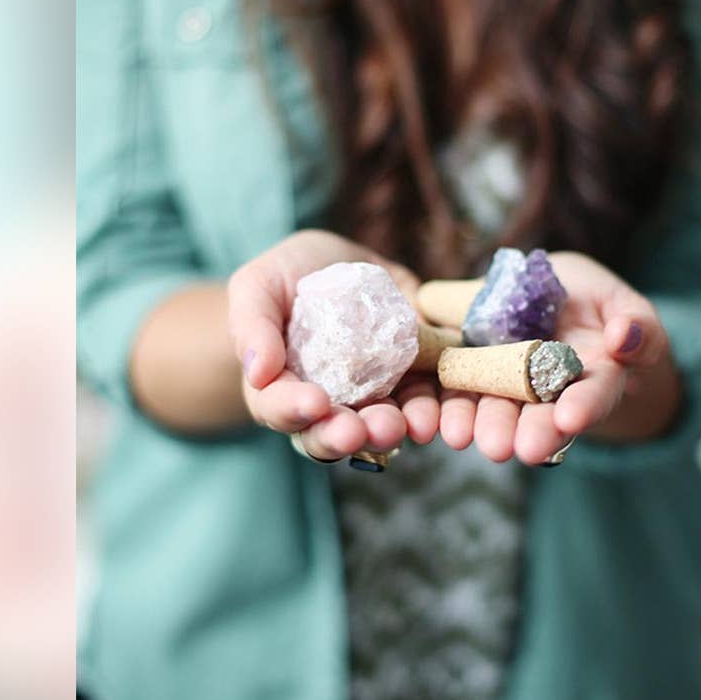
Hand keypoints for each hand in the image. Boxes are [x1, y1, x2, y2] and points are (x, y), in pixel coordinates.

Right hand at [227, 230, 440, 459]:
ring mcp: (376, 396)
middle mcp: (331, 406)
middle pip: (334, 434)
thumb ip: (251, 325)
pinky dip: (442, 410)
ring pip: (386, 425)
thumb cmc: (287, 276)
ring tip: (412, 424)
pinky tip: (448, 412)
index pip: (281, 410)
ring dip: (399, 430)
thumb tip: (257, 372)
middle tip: (361, 430)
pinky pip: (431, 401)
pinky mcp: (415, 378)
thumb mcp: (257, 286)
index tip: (314, 402)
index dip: (295, 410)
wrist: (343, 264)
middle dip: (349, 436)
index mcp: (283, 390)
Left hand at [437, 251, 675, 463]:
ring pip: (493, 408)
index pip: (594, 395)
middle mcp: (548, 392)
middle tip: (506, 448)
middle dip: (522, 431)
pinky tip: (426, 419)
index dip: (583, 407)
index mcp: (594, 377)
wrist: (545, 296)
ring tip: (460, 437)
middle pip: (539, 415)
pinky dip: (438, 405)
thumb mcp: (621, 303)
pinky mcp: (468, 369)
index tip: (570, 419)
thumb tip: (623, 338)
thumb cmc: (593, 300)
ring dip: (476, 424)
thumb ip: (636, 325)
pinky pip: (453, 389)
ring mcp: (506, 384)